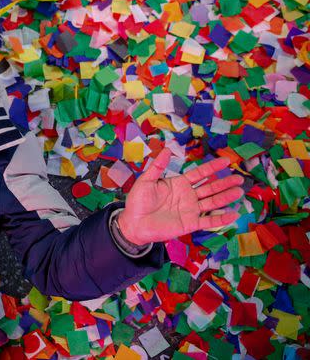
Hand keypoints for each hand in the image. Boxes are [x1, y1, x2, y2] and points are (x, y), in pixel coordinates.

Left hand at [117, 149, 243, 245]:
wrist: (133, 222)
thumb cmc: (138, 201)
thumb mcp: (146, 180)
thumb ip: (158, 166)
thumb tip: (166, 149)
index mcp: (179, 183)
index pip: (200, 174)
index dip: (213, 168)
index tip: (226, 161)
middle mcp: (188, 196)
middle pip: (210, 188)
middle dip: (225, 183)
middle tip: (240, 178)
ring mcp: (190, 210)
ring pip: (212, 202)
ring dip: (226, 198)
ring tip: (239, 192)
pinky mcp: (190, 224)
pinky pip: (208, 221)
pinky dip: (221, 219)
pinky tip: (233, 215)